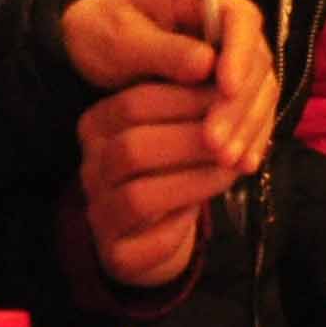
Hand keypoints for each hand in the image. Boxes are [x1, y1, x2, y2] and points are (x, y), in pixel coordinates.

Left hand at [62, 0, 283, 166]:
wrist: (86, 46)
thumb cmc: (99, 32)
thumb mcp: (119, 38)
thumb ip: (162, 49)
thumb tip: (206, 64)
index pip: (239, 19)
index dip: (240, 54)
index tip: (227, 89)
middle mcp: (226, 25)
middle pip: (255, 60)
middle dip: (240, 104)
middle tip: (216, 143)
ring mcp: (232, 56)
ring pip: (259, 89)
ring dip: (247, 126)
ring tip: (226, 162)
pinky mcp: (229, 86)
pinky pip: (251, 110)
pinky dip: (249, 136)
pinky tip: (242, 165)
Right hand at [78, 76, 234, 288]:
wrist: (157, 229)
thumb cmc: (176, 162)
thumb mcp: (180, 124)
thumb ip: (194, 103)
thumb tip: (223, 74)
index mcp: (98, 124)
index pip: (134, 102)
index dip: (188, 99)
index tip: (231, 98)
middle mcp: (89, 166)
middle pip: (132, 148)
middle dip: (192, 142)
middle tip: (236, 140)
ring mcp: (97, 210)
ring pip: (138, 196)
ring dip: (194, 181)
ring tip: (231, 172)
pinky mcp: (115, 252)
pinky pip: (146, 240)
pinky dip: (179, 227)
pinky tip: (201, 212)